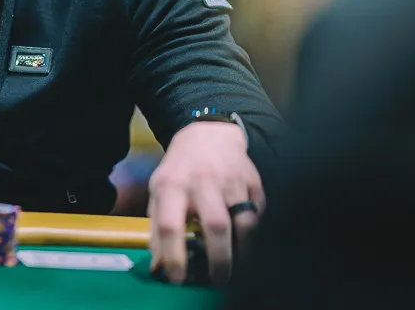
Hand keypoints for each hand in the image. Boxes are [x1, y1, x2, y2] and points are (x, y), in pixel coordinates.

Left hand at [147, 120, 263, 284]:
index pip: (169, 225)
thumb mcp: (159, 191)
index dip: (173, 256)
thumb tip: (158, 265)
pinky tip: (244, 240)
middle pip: (215, 226)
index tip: (177, 279)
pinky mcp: (253, 181)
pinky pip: (258, 215)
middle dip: (219, 259)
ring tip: (235, 264)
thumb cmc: (179, 170)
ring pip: (243, 223)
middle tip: (218, 280)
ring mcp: (230, 180)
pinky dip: (253, 233)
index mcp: (171, 185)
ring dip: (242, 250)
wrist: (208, 135)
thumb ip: (157, 227)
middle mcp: (201, 181)